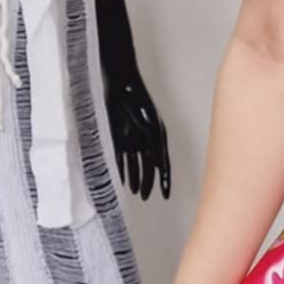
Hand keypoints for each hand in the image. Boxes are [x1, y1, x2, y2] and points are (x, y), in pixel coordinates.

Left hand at [106, 69, 172, 200]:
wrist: (120, 85)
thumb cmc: (138, 103)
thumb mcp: (150, 127)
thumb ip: (154, 148)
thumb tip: (159, 167)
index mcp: (159, 138)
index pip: (164, 164)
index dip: (165, 180)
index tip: (166, 195)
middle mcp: (147, 140)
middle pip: (149, 167)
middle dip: (148, 183)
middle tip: (145, 197)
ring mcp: (132, 139)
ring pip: (135, 164)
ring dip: (135, 178)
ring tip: (134, 192)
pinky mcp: (118, 136)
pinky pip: (120, 158)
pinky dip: (121, 169)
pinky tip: (120, 180)